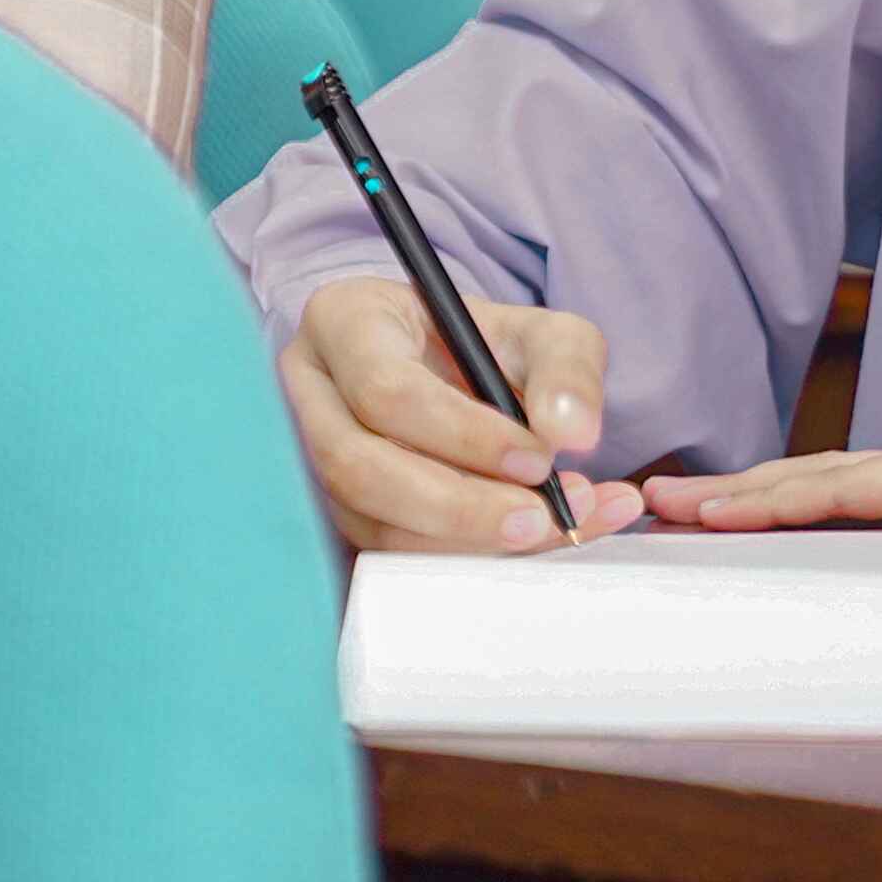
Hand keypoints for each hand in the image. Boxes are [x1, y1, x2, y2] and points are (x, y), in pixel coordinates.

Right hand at [279, 275, 645, 553]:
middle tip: (540, 517)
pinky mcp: (332, 512)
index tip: (538, 458)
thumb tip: (572, 435)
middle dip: (457, 506)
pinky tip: (529, 544)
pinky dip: (462, 558)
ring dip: (463, 541)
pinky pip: (386, 551)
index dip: (462, 434)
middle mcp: (309, 392)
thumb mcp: (540, 333)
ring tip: (547, 529)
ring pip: (368, 521)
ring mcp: (309, 460)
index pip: (386, 390)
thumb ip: (567, 370)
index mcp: (344, 323)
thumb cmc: (485, 347)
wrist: (450, 375)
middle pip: (358, 467)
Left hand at [649, 411, 881, 548]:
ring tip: (668, 505)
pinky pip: (848, 491)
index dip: (762, 514)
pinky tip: (735, 510)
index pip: (826, 509)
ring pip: (805, 484)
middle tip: (650, 506)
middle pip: (797, 489)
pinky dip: (786, 499)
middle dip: (722, 498)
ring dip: (732, 495)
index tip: (702, 529)